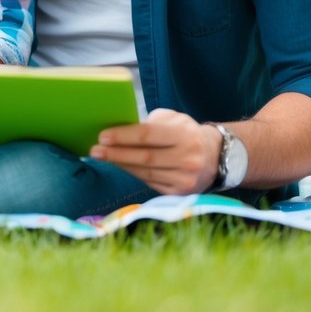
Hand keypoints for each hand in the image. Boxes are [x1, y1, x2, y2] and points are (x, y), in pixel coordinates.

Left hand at [88, 108, 219, 195]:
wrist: (216, 156)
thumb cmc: (185, 133)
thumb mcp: (173, 119)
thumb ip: (150, 123)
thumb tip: (119, 129)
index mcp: (185, 135)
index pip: (148, 135)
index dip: (124, 136)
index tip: (102, 136)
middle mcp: (187, 158)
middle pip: (145, 157)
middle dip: (116, 154)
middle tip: (94, 150)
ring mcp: (185, 178)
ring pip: (145, 172)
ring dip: (121, 165)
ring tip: (102, 157)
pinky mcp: (180, 192)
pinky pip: (150, 182)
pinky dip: (133, 173)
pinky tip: (120, 166)